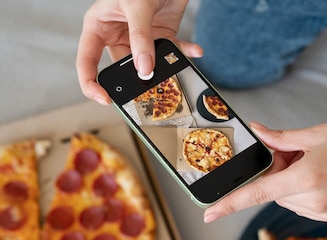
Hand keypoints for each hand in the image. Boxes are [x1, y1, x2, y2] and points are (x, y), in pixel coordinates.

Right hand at [76, 0, 201, 105]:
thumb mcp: (137, 7)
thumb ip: (141, 38)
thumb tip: (144, 70)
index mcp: (99, 27)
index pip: (87, 61)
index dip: (91, 83)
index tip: (105, 99)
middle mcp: (118, 35)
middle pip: (122, 69)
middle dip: (137, 80)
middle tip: (150, 89)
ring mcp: (140, 39)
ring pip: (150, 65)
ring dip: (165, 68)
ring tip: (176, 67)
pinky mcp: (161, 37)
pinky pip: (171, 52)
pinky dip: (184, 53)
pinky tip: (195, 51)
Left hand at [202, 80, 326, 223]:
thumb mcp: (315, 133)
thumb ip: (280, 139)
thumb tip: (256, 133)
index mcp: (308, 178)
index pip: (259, 194)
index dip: (230, 204)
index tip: (208, 214)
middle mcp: (317, 201)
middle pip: (276, 193)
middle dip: (278, 175)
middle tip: (295, 155)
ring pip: (291, 202)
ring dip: (293, 186)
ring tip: (317, 165)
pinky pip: (308, 208)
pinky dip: (308, 195)